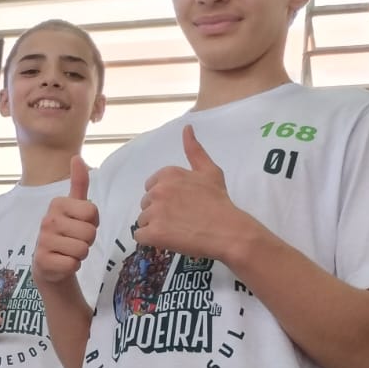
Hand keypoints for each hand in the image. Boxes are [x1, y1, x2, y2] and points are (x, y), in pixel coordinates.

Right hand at [34, 158, 97, 284]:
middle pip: (89, 231)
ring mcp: (43, 241)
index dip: (93, 222)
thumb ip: (79, 184)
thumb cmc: (67, 233)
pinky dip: (72, 266)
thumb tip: (77, 157)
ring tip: (69, 251)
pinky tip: (63, 262)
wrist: (50, 264)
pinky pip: (73, 264)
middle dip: (88, 240)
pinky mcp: (43, 261)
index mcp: (57, 204)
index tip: (81, 224)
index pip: (92, 211)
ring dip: (81, 254)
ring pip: (82, 249)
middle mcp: (48, 219)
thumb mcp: (75, 207)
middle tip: (75, 240)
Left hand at [136, 126, 253, 261]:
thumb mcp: (210, 171)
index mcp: (168, 174)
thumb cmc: (219, 201)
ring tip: (178, 230)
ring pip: (143, 221)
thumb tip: (186, 127)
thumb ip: (194, 150)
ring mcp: (154, 212)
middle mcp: (158, 190)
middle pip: (146, 204)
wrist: (227, 230)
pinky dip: (151, 240)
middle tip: (181, 219)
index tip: (180, 205)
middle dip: (159, 212)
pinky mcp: (153, 233)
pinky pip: (140, 236)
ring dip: (156, 227)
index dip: (164, 198)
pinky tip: (168, 239)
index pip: (151, 187)